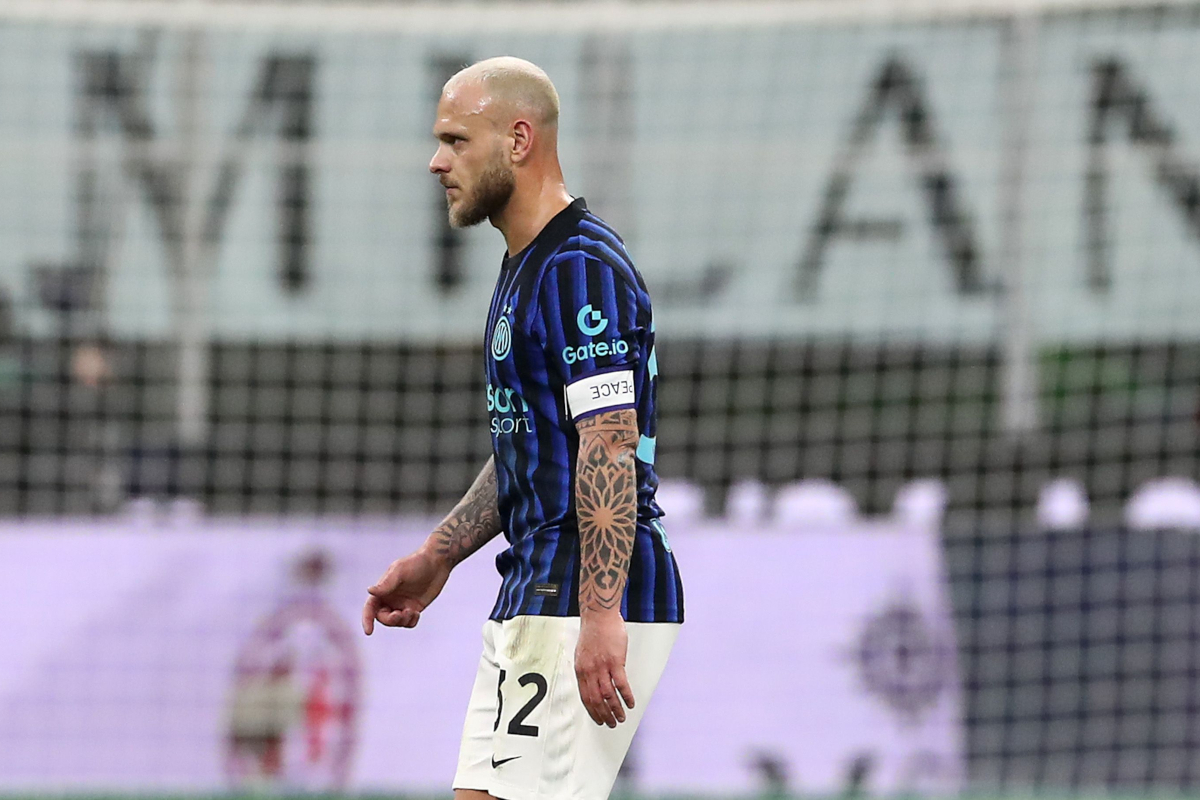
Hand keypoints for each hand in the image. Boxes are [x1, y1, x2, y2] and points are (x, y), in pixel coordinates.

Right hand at [361, 548, 450, 634]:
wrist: (437, 562)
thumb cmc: (417, 563)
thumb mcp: (400, 572)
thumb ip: (386, 584)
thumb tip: (369, 590)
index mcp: (383, 589)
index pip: (370, 607)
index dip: (367, 620)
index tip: (369, 632)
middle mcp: (390, 598)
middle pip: (382, 617)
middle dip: (390, 620)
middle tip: (400, 614)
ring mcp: (402, 604)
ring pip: (396, 622)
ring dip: (402, 621)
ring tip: (412, 611)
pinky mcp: (414, 608)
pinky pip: (408, 622)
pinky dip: (410, 622)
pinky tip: (416, 613)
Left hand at [574, 611, 634, 727]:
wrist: (599, 616)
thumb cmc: (593, 631)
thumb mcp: (582, 654)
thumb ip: (587, 670)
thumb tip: (593, 683)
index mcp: (581, 670)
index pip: (585, 698)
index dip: (592, 712)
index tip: (599, 720)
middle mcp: (589, 671)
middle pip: (596, 700)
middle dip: (604, 715)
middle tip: (611, 724)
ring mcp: (602, 667)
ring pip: (608, 695)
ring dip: (615, 709)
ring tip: (621, 717)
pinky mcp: (615, 662)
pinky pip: (621, 684)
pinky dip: (626, 696)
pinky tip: (630, 703)